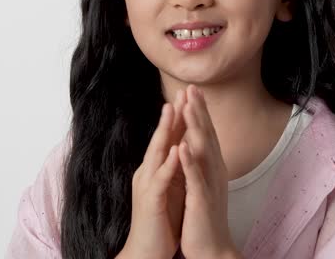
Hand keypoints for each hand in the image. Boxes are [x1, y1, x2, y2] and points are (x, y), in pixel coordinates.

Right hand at [121, 93, 187, 258]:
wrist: (146, 251)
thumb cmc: (159, 223)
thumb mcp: (168, 190)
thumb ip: (172, 170)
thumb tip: (180, 150)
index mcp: (155, 170)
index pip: (167, 139)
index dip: (177, 118)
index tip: (188, 98)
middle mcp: (148, 173)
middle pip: (160, 138)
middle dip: (170, 115)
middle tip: (180, 92)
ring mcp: (147, 185)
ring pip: (156, 152)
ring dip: (165, 130)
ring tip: (173, 109)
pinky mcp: (151, 200)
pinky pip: (160, 179)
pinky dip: (168, 163)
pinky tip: (176, 149)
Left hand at [177, 85, 240, 258]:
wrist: (212, 248)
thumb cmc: (204, 217)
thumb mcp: (203, 183)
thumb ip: (201, 163)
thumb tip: (197, 143)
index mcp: (211, 167)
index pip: (205, 133)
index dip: (199, 111)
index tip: (192, 90)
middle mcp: (214, 171)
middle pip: (206, 134)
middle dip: (198, 110)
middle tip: (192, 87)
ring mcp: (209, 184)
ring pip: (202, 150)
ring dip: (195, 127)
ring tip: (189, 106)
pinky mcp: (202, 199)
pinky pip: (195, 177)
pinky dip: (189, 161)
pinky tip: (183, 146)